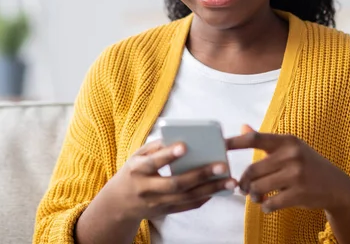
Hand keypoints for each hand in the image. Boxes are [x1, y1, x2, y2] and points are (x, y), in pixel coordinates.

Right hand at [99, 139, 237, 221]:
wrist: (119, 203)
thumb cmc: (133, 172)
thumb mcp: (137, 156)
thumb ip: (156, 147)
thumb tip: (181, 137)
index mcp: (137, 170)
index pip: (153, 163)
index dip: (168, 155)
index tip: (185, 146)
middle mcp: (146, 189)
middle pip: (176, 183)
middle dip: (200, 175)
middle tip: (222, 165)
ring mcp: (156, 203)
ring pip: (186, 197)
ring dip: (210, 189)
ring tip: (230, 181)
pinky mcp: (165, 212)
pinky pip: (187, 206)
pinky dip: (204, 198)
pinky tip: (218, 190)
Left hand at [227, 125, 349, 213]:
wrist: (336, 186)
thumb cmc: (308, 164)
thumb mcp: (290, 148)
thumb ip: (265, 140)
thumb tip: (243, 126)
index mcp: (287, 141)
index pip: (255, 138)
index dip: (234, 142)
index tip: (219, 145)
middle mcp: (291, 155)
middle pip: (252, 170)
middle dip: (244, 182)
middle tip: (243, 187)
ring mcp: (296, 174)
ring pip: (258, 188)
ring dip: (253, 196)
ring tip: (256, 196)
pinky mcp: (299, 194)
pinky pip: (270, 203)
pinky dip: (265, 206)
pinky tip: (268, 204)